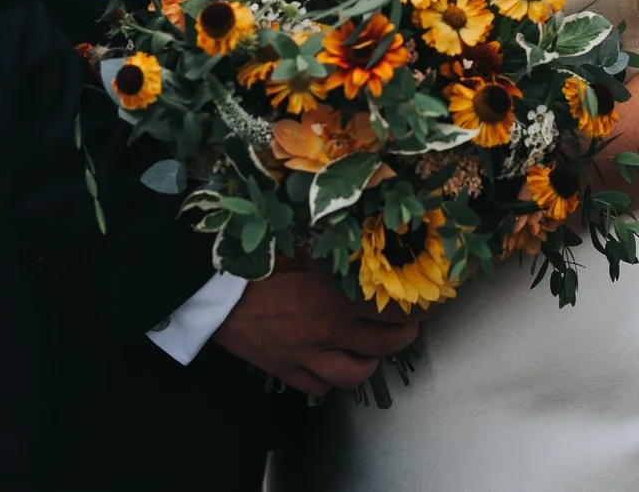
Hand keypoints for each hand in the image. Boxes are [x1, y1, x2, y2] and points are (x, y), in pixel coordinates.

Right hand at [211, 267, 422, 394]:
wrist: (213, 297)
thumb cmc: (255, 267)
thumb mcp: (300, 252)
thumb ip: (331, 258)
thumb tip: (357, 249)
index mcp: (335, 299)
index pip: (391, 308)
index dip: (415, 305)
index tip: (425, 299)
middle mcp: (329, 333)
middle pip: (385, 345)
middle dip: (402, 334)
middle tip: (406, 324)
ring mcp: (308, 357)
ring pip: (356, 375)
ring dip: (369, 362)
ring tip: (370, 348)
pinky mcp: (286, 372)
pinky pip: (319, 388)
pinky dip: (329, 380)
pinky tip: (330, 364)